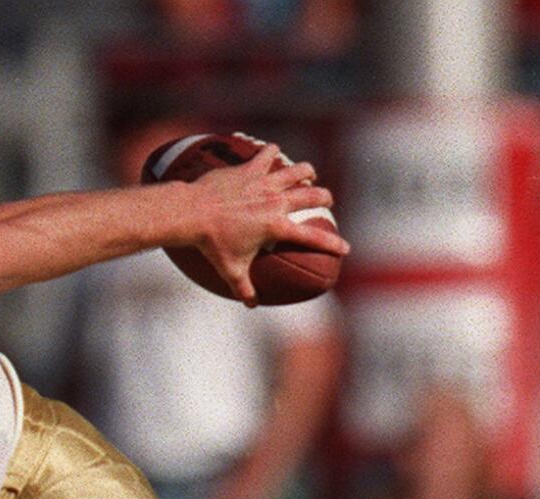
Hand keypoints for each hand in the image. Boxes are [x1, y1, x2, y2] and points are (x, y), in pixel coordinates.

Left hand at [190, 144, 346, 304]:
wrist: (193, 213)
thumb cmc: (213, 244)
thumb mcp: (230, 270)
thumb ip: (244, 288)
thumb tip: (251, 305)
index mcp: (276, 227)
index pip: (313, 237)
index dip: (333, 244)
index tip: (346, 248)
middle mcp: (275, 202)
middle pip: (312, 195)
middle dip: (324, 197)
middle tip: (327, 200)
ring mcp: (263, 183)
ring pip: (296, 170)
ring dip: (306, 171)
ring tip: (309, 173)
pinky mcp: (249, 169)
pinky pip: (267, 154)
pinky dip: (272, 152)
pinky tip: (273, 151)